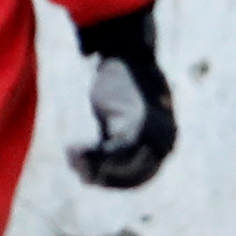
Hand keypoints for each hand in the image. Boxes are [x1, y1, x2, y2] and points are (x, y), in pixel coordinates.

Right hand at [71, 9, 177, 192]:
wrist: (127, 54)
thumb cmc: (123, 86)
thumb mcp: (123, 119)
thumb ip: (119, 141)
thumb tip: (100, 168)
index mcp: (164, 143)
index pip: (139, 176)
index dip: (112, 182)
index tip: (90, 178)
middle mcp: (162, 142)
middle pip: (130, 175)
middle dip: (102, 177)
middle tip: (78, 171)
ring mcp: (151, 135)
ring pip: (119, 166)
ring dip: (92, 167)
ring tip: (71, 159)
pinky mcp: (135, 125)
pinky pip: (110, 152)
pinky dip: (90, 154)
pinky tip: (72, 149)